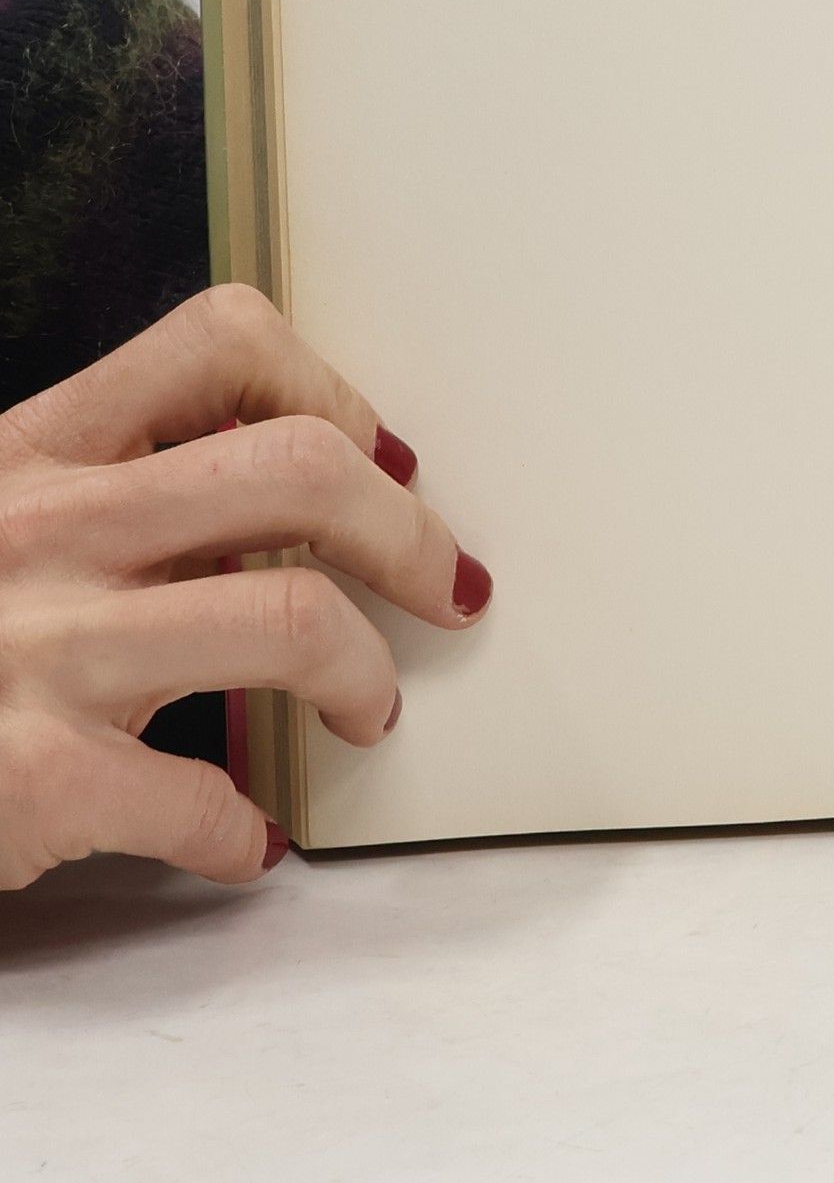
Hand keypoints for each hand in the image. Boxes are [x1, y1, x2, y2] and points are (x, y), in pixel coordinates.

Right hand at [0, 285, 491, 888]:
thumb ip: (112, 496)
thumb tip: (295, 496)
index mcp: (36, 451)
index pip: (222, 339)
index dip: (332, 387)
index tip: (379, 453)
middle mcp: (42, 527)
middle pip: (300, 466)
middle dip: (408, 529)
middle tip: (442, 585)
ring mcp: (33, 649)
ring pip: (292, 619)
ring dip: (365, 672)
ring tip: (364, 710)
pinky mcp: (25, 776)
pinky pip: (203, 799)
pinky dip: (246, 833)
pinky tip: (243, 842)